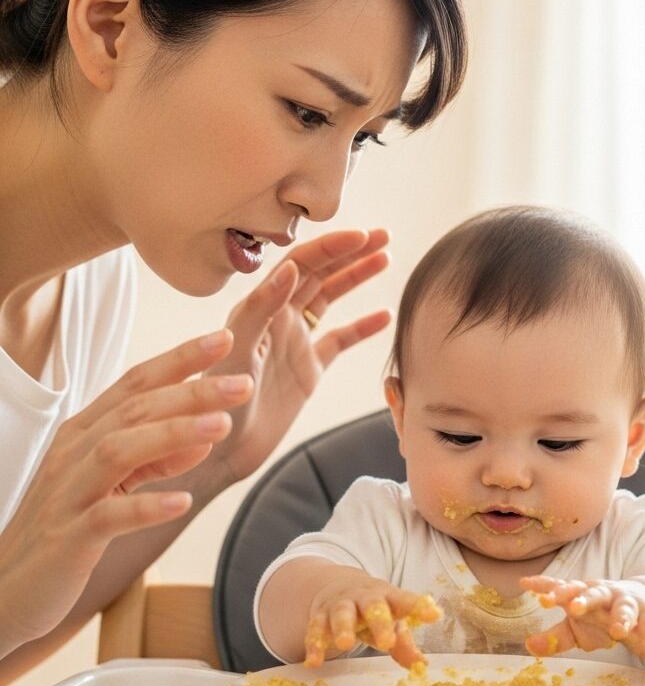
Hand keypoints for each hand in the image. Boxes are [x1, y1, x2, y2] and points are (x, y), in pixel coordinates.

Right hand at [0, 330, 251, 654]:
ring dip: (173, 435)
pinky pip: (107, 517)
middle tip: (243, 382)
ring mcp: (68, 493)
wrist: (7, 587)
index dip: (179, 359)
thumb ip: (155, 458)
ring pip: (120, 450)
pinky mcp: (68, 537)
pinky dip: (146, 506)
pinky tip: (182, 501)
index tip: (225, 339)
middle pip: (136, 409)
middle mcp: (74, 452)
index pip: (136, 383)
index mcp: (85, 432)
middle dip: (192, 392)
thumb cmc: (66, 527)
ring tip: (222, 425)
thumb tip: (205, 435)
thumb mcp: (114, 484)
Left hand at [197, 229, 391, 493]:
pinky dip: (361, 328)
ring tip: (385, 259)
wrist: (219, 449)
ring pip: (329, 300)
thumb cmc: (216, 401)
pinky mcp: (307, 372)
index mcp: (260, 308)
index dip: (331, 247)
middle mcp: (278, 319)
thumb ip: (260, 307)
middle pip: (319, 274)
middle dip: (350, 252)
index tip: (362, 236)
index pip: (300, 264)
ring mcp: (295, 344)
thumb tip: (290, 267)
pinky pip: (338, 341)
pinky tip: (384, 316)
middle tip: (383, 236)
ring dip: (355, 278)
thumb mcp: (237, 351)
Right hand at [304, 572, 441, 668]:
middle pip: (373, 606)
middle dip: (379, 623)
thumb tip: (421, 665)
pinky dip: (314, 644)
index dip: (419, 607)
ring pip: (341, 613)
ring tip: (346, 645)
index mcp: (389, 597)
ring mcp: (341, 605)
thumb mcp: (392, 622)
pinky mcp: (320, 615)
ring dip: (343, 628)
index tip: (435, 615)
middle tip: (386, 642)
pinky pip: (315, 628)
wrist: (339, 586)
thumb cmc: (375, 611)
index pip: (405, 601)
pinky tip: (314, 662)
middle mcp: (365, 598)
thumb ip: (404, 643)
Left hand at [521, 575, 644, 662]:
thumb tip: (529, 646)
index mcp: (582, 593)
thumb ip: (555, 637)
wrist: (640, 604)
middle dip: (584, 600)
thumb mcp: (576, 627)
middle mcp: (604, 593)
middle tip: (573, 608)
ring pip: (624, 606)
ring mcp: (627, 602)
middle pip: (593, 593)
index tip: (530, 589)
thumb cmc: (599, 616)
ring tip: (618, 631)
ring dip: (621, 617)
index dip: (547, 588)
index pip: (562, 587)